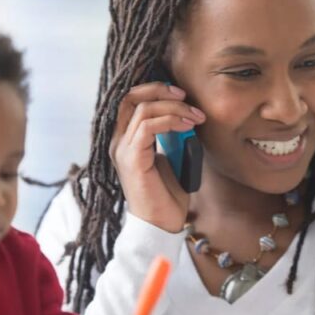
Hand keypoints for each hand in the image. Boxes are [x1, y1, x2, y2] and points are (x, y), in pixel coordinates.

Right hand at [110, 82, 205, 232]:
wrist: (162, 224)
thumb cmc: (167, 195)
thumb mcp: (170, 156)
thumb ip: (170, 135)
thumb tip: (185, 113)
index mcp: (125, 140)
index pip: (131, 100)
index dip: (155, 90)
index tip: (182, 94)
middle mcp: (119, 142)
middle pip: (131, 97)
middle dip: (161, 90)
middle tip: (186, 97)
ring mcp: (123, 150)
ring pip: (143, 109)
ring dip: (174, 108)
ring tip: (196, 117)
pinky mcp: (132, 159)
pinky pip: (148, 126)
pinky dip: (171, 121)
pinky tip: (188, 127)